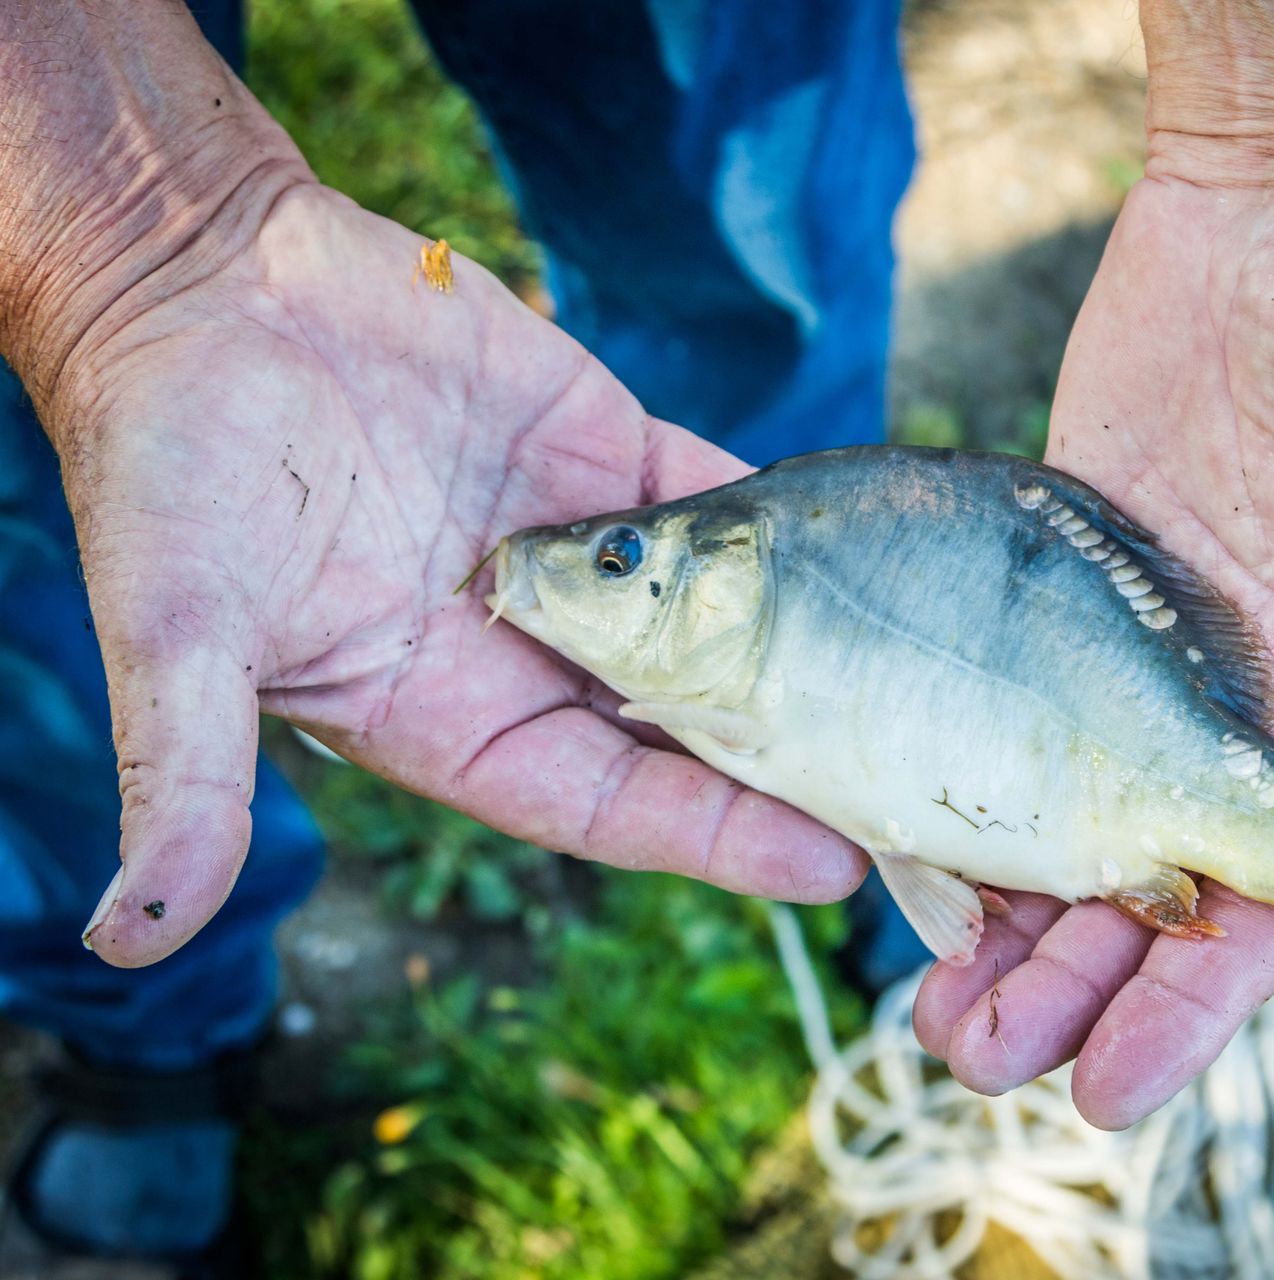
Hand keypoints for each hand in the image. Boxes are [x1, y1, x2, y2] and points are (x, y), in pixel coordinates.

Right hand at [43, 177, 865, 965]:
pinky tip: (880, 553)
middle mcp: (532, 650)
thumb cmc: (170, 465)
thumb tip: (132, 939)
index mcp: (445, 713)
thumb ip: (188, 775)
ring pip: (722, 621)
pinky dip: (793, 526)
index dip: (710, 834)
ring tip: (931, 696)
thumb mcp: (174, 633)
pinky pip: (721, 503)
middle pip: (686, 729)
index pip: (602, 801)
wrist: (205, 286)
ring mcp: (585, 554)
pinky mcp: (610, 456)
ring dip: (817, 655)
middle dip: (792, 769)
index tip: (824, 865)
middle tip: (920, 805)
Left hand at [913, 1, 1273, 1127]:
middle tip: (973, 1061)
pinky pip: (1005, 717)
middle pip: (1153, 887)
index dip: (1198, 1005)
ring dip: (1007, 914)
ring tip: (928, 1009)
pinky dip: (960, 789)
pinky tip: (894, 850)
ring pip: (1066, 818)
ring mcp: (1147, 658)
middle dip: (1076, 983)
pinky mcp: (1068, 596)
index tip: (1111, 1092)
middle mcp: (1251, 712)